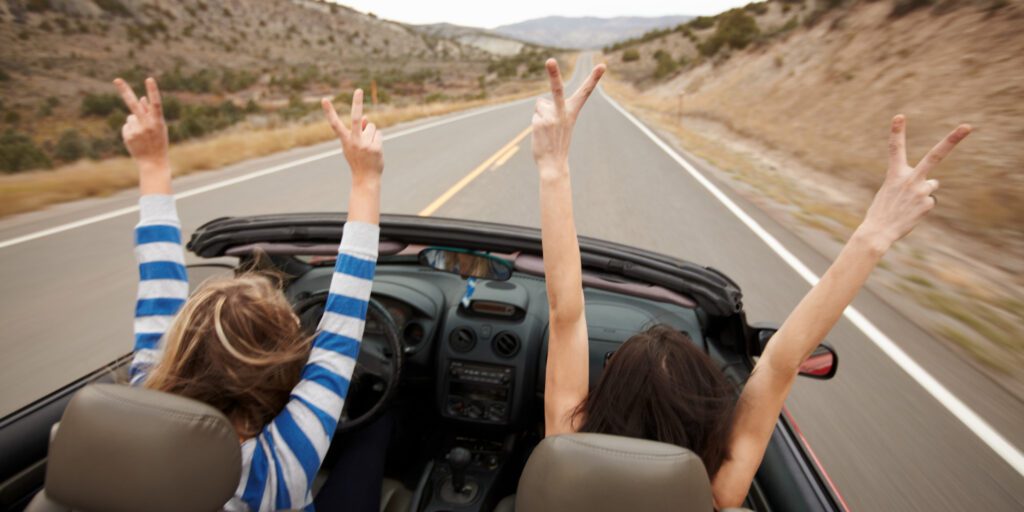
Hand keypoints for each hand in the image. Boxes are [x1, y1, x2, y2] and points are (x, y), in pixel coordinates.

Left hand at [114, 77, 170, 193]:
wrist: (153, 163)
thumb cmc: (159, 143)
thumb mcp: (159, 127)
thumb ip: (150, 113)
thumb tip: (141, 98)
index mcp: (158, 121)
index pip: (156, 103)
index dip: (153, 91)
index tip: (149, 79)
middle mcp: (147, 125)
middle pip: (133, 105)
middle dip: (125, 91)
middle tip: (116, 79)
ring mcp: (136, 130)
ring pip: (130, 117)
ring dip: (134, 123)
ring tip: (142, 136)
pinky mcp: (128, 136)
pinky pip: (126, 126)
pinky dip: (130, 131)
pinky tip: (136, 140)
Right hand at [322, 89, 382, 186]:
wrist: (365, 178)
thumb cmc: (358, 159)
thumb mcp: (353, 145)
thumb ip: (358, 131)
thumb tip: (366, 117)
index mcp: (345, 140)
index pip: (335, 124)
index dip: (329, 112)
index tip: (324, 99)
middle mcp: (354, 141)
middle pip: (356, 118)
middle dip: (357, 103)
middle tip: (358, 90)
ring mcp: (365, 144)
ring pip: (371, 126)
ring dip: (371, 133)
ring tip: (368, 147)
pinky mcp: (375, 147)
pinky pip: (378, 134)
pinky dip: (377, 139)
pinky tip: (375, 150)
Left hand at [531, 59, 604, 174]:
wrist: (554, 164)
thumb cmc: (558, 142)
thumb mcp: (560, 123)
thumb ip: (553, 109)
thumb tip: (540, 103)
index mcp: (573, 111)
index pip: (585, 92)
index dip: (594, 78)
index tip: (602, 65)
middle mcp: (563, 112)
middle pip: (557, 88)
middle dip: (553, 73)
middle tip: (549, 60)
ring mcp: (551, 117)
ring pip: (540, 104)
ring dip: (541, 114)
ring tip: (547, 130)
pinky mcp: (540, 122)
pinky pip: (535, 114)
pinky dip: (536, 123)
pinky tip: (541, 134)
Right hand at [858, 115, 970, 247]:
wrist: (878, 232)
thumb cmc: (882, 210)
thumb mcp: (890, 190)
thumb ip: (911, 181)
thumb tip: (935, 183)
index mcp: (894, 174)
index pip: (895, 149)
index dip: (897, 132)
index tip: (899, 116)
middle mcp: (910, 179)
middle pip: (935, 155)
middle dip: (952, 140)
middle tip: (967, 126)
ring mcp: (921, 191)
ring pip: (931, 185)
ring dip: (922, 192)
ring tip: (907, 205)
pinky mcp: (928, 204)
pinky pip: (929, 201)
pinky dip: (921, 207)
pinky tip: (911, 213)